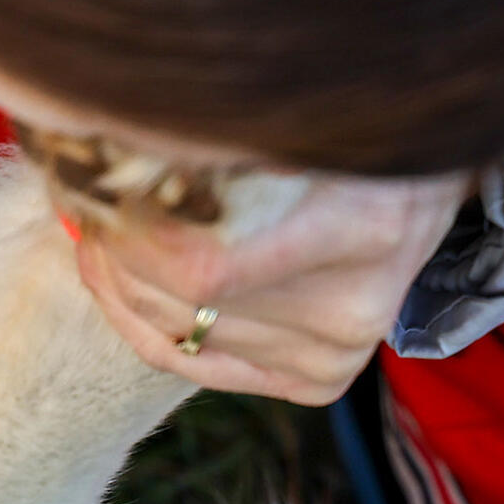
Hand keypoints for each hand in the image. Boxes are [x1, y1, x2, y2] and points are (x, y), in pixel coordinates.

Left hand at [72, 168, 471, 404]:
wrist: (416, 196)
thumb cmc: (352, 143)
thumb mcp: (305, 120)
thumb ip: (227, 140)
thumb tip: (117, 153)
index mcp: (364, 229)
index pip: (207, 266)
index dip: (133, 232)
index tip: (97, 184)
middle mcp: (352, 310)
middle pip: (185, 299)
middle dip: (117, 245)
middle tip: (87, 198)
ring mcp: (335, 357)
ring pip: (176, 331)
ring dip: (119, 277)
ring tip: (101, 229)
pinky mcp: (317, 383)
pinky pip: (190, 364)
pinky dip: (137, 321)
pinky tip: (113, 278)